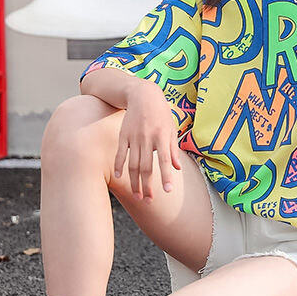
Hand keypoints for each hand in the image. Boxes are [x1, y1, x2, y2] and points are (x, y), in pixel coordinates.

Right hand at [113, 81, 180, 200]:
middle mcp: (148, 138)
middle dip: (148, 185)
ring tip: (137, 195)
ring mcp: (134, 137)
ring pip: (133, 164)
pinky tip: (119, 178)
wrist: (143, 95)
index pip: (164, 160)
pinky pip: (120, 153)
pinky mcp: (123, 135)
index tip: (168, 190)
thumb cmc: (161, 113)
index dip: (166, 176)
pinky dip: (119, 166)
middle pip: (146, 167)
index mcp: (162, 136)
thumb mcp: (171, 129)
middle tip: (149, 201)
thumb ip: (173, 149)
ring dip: (134, 182)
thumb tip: (177, 168)